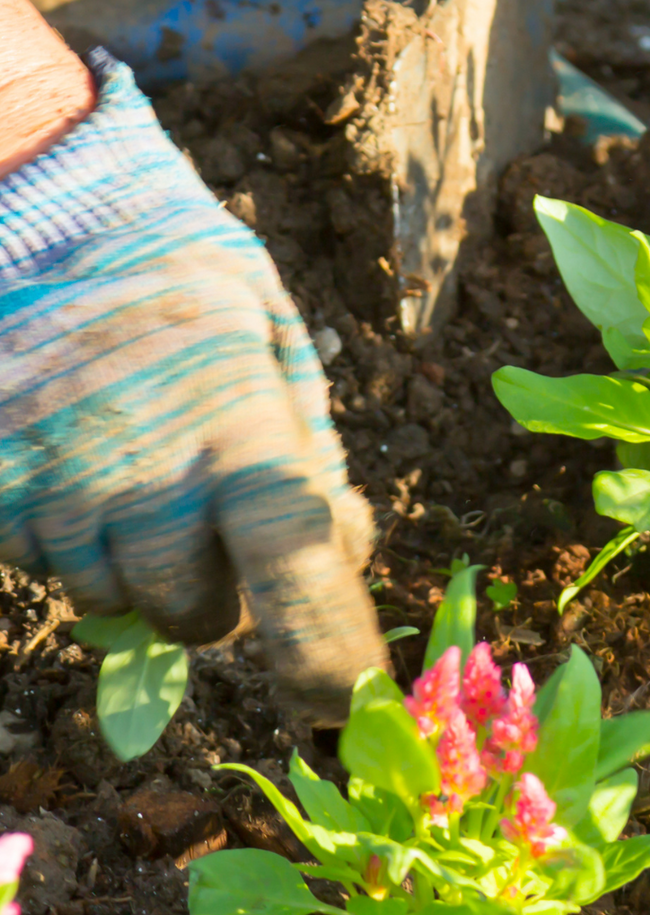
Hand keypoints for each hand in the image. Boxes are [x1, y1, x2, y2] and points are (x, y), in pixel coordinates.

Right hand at [0, 53, 385, 720]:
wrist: (40, 214)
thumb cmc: (180, 282)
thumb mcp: (273, 342)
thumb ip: (310, 450)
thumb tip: (344, 548)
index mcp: (240, 428)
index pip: (295, 572)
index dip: (324, 651)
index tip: (343, 700)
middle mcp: (146, 474)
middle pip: (199, 619)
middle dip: (220, 599)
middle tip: (213, 528)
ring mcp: (55, 489)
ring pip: (118, 603)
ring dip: (141, 569)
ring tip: (135, 469)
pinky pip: (46, 566)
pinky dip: (71, 540)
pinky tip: (78, 460)